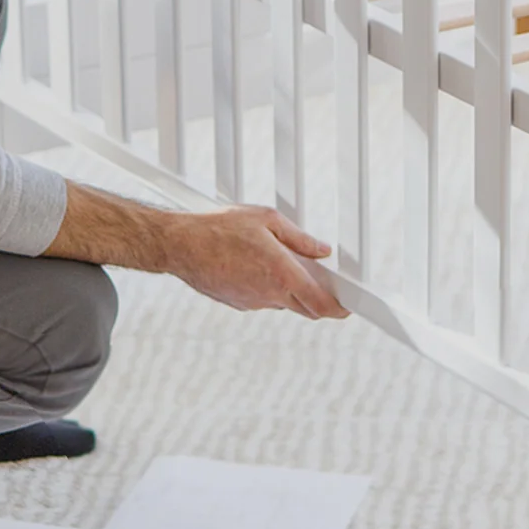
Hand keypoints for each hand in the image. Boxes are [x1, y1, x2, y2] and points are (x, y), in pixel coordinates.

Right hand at [161, 205, 350, 319]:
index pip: (321, 304)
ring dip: (289, 288)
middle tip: (323, 279)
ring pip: (283, 301)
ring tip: (279, 261)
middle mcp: (269, 294)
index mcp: (281, 274)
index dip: (340, 309)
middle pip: (306, 308)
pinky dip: (268, 287)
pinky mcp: (237, 303)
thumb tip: (322, 250)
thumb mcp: (266, 219)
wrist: (179, 245)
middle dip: (318, 298)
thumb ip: (299, 238)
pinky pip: (262, 298)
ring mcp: (252, 302)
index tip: (349, 305)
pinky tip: (256, 266)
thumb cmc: (219, 228)